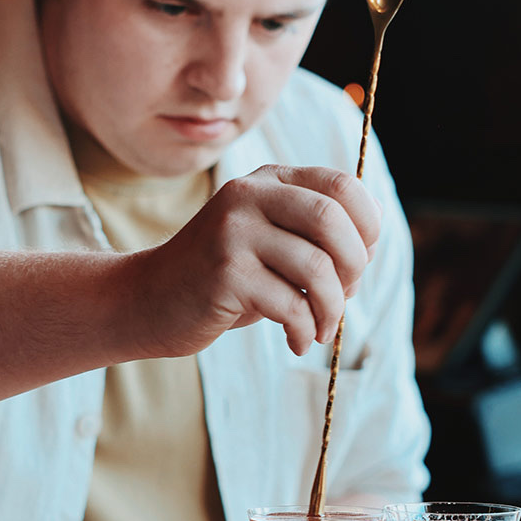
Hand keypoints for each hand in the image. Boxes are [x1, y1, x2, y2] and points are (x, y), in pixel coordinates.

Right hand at [135, 165, 380, 358]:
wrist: (149, 299)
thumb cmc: (224, 276)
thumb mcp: (270, 242)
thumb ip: (316, 236)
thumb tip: (371, 248)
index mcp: (269, 180)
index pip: (342, 185)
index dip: (367, 225)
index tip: (361, 259)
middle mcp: (249, 196)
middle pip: (332, 220)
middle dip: (354, 266)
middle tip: (345, 296)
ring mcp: (234, 233)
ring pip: (317, 269)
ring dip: (332, 310)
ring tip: (322, 329)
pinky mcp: (225, 274)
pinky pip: (291, 306)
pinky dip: (304, 331)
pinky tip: (297, 340)